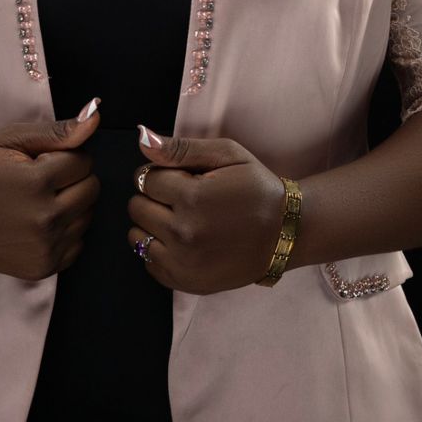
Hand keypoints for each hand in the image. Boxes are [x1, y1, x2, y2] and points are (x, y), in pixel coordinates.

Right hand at [0, 100, 101, 279]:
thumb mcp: (10, 140)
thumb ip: (56, 130)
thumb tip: (95, 116)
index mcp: (36, 183)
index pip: (84, 161)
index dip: (63, 156)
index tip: (38, 162)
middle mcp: (45, 219)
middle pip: (92, 188)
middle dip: (71, 179)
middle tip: (39, 180)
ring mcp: (45, 248)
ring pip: (88, 215)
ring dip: (70, 204)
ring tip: (36, 201)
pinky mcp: (44, 267)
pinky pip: (78, 242)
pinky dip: (64, 231)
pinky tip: (36, 223)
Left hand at [127, 126, 286, 293]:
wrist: (285, 234)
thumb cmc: (257, 188)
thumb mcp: (227, 155)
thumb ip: (181, 148)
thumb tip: (143, 139)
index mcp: (192, 198)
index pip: (145, 179)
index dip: (163, 174)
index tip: (184, 177)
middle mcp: (183, 233)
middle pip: (137, 207)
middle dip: (155, 197)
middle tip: (184, 198)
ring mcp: (183, 263)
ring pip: (136, 235)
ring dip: (153, 224)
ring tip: (183, 219)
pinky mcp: (185, 282)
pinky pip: (148, 262)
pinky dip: (158, 249)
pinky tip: (183, 240)